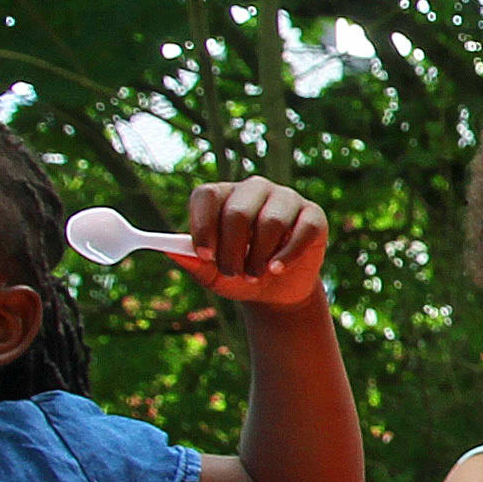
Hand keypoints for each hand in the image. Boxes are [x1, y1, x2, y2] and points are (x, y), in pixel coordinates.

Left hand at [183, 176, 330, 306]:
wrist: (276, 292)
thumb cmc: (239, 275)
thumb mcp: (212, 274)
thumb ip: (193, 262)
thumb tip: (169, 250)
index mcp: (224, 196)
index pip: (207, 195)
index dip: (203, 225)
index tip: (204, 255)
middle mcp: (254, 189)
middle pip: (238, 212)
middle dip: (232, 250)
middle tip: (232, 272)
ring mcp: (285, 198)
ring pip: (271, 221)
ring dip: (259, 256)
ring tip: (254, 274)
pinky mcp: (313, 214)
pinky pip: (302, 229)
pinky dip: (287, 255)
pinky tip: (276, 269)